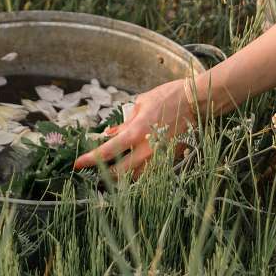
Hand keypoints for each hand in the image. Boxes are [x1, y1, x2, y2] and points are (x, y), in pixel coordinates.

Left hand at [72, 78, 203, 178]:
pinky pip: (151, 173)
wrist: (198, 102)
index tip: (78, 164)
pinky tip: (135, 166)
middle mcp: (148, 149)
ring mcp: (160, 157)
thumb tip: (110, 134)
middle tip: (95, 172)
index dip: (90, 159)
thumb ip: (125, 123)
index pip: (108, 151)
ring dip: (123, 177)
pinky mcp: (171, 160)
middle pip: (120, 173)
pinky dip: (140, 173)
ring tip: (114, 172)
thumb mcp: (141, 104)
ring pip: (136, 178)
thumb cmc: (168, 97)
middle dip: (105, 175)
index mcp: (137, 132)